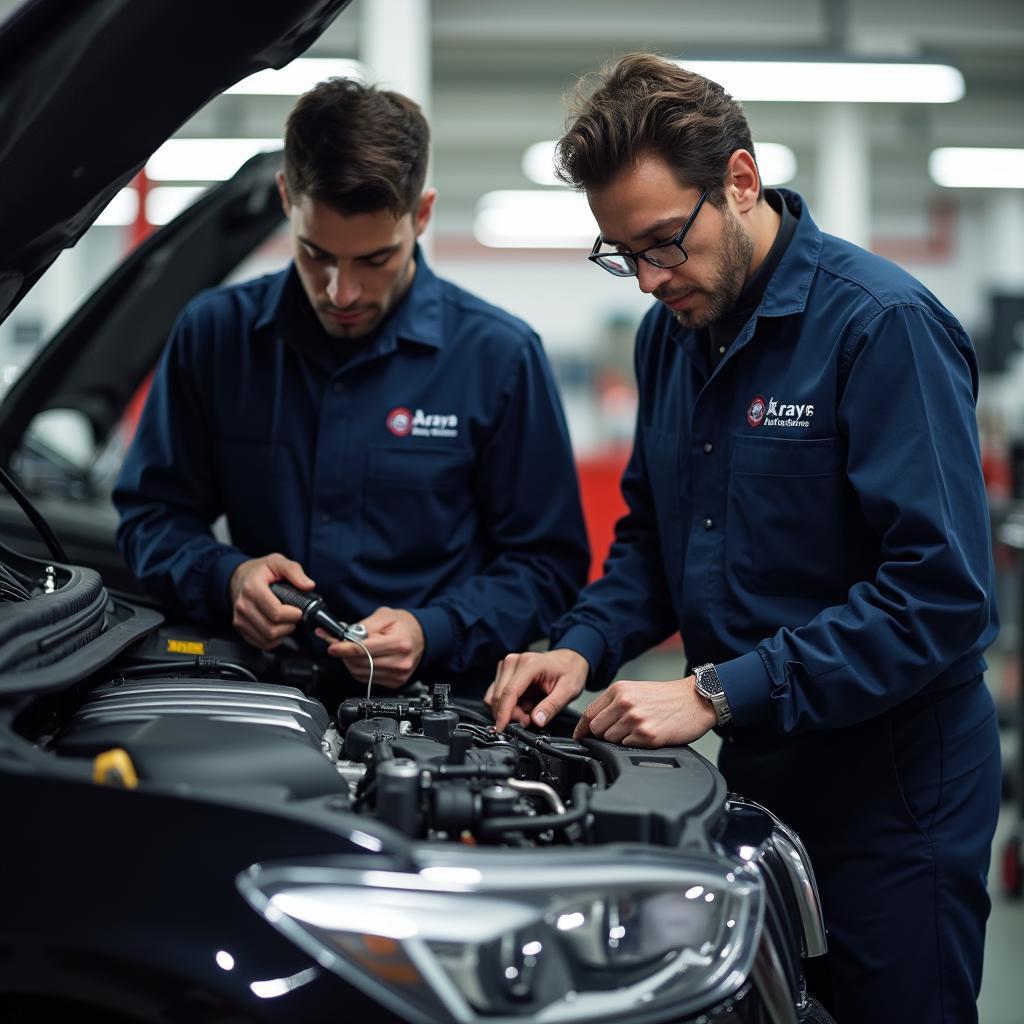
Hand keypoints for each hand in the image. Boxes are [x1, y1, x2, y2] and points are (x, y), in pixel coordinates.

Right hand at [229, 553, 314, 650]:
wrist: (238, 577)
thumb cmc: (260, 571)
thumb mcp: (277, 562)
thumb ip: (294, 571)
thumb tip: (308, 585)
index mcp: (252, 588)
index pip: (275, 612)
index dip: (292, 614)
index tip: (299, 610)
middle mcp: (243, 605)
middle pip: (271, 628)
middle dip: (289, 625)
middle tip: (294, 616)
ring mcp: (239, 618)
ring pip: (267, 638)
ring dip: (283, 633)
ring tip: (287, 621)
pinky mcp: (240, 628)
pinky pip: (261, 643)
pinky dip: (274, 640)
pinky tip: (278, 627)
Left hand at [318, 607, 423, 689]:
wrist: (422, 636)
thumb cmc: (405, 625)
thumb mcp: (385, 615)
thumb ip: (364, 625)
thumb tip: (345, 635)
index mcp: (399, 643)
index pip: (363, 650)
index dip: (343, 648)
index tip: (332, 646)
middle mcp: (400, 662)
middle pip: (360, 663)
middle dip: (344, 654)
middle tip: (338, 644)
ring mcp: (398, 674)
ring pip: (361, 673)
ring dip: (350, 662)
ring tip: (350, 650)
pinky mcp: (395, 682)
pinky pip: (367, 679)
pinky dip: (359, 669)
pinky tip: (360, 659)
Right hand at [485, 649, 588, 731]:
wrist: (569, 660)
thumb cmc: (569, 672)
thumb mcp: (568, 691)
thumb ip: (552, 706)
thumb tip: (537, 720)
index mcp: (530, 664)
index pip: (510, 691)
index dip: (504, 712)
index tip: (502, 728)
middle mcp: (515, 661)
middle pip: (499, 695)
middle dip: (511, 714)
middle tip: (529, 719)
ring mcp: (508, 664)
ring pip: (495, 695)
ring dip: (509, 709)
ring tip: (529, 709)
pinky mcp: (505, 670)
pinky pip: (496, 693)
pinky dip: (507, 704)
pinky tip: (523, 703)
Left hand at [572, 676, 716, 746]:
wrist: (696, 699)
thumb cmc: (667, 697)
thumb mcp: (635, 690)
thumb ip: (614, 703)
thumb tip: (594, 723)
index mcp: (619, 690)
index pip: (589, 714)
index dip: (582, 729)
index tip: (580, 737)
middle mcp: (624, 703)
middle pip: (596, 729)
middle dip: (603, 735)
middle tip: (620, 733)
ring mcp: (635, 719)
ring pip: (610, 740)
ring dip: (620, 741)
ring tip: (638, 731)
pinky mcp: (647, 735)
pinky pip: (627, 748)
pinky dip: (634, 746)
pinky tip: (647, 736)